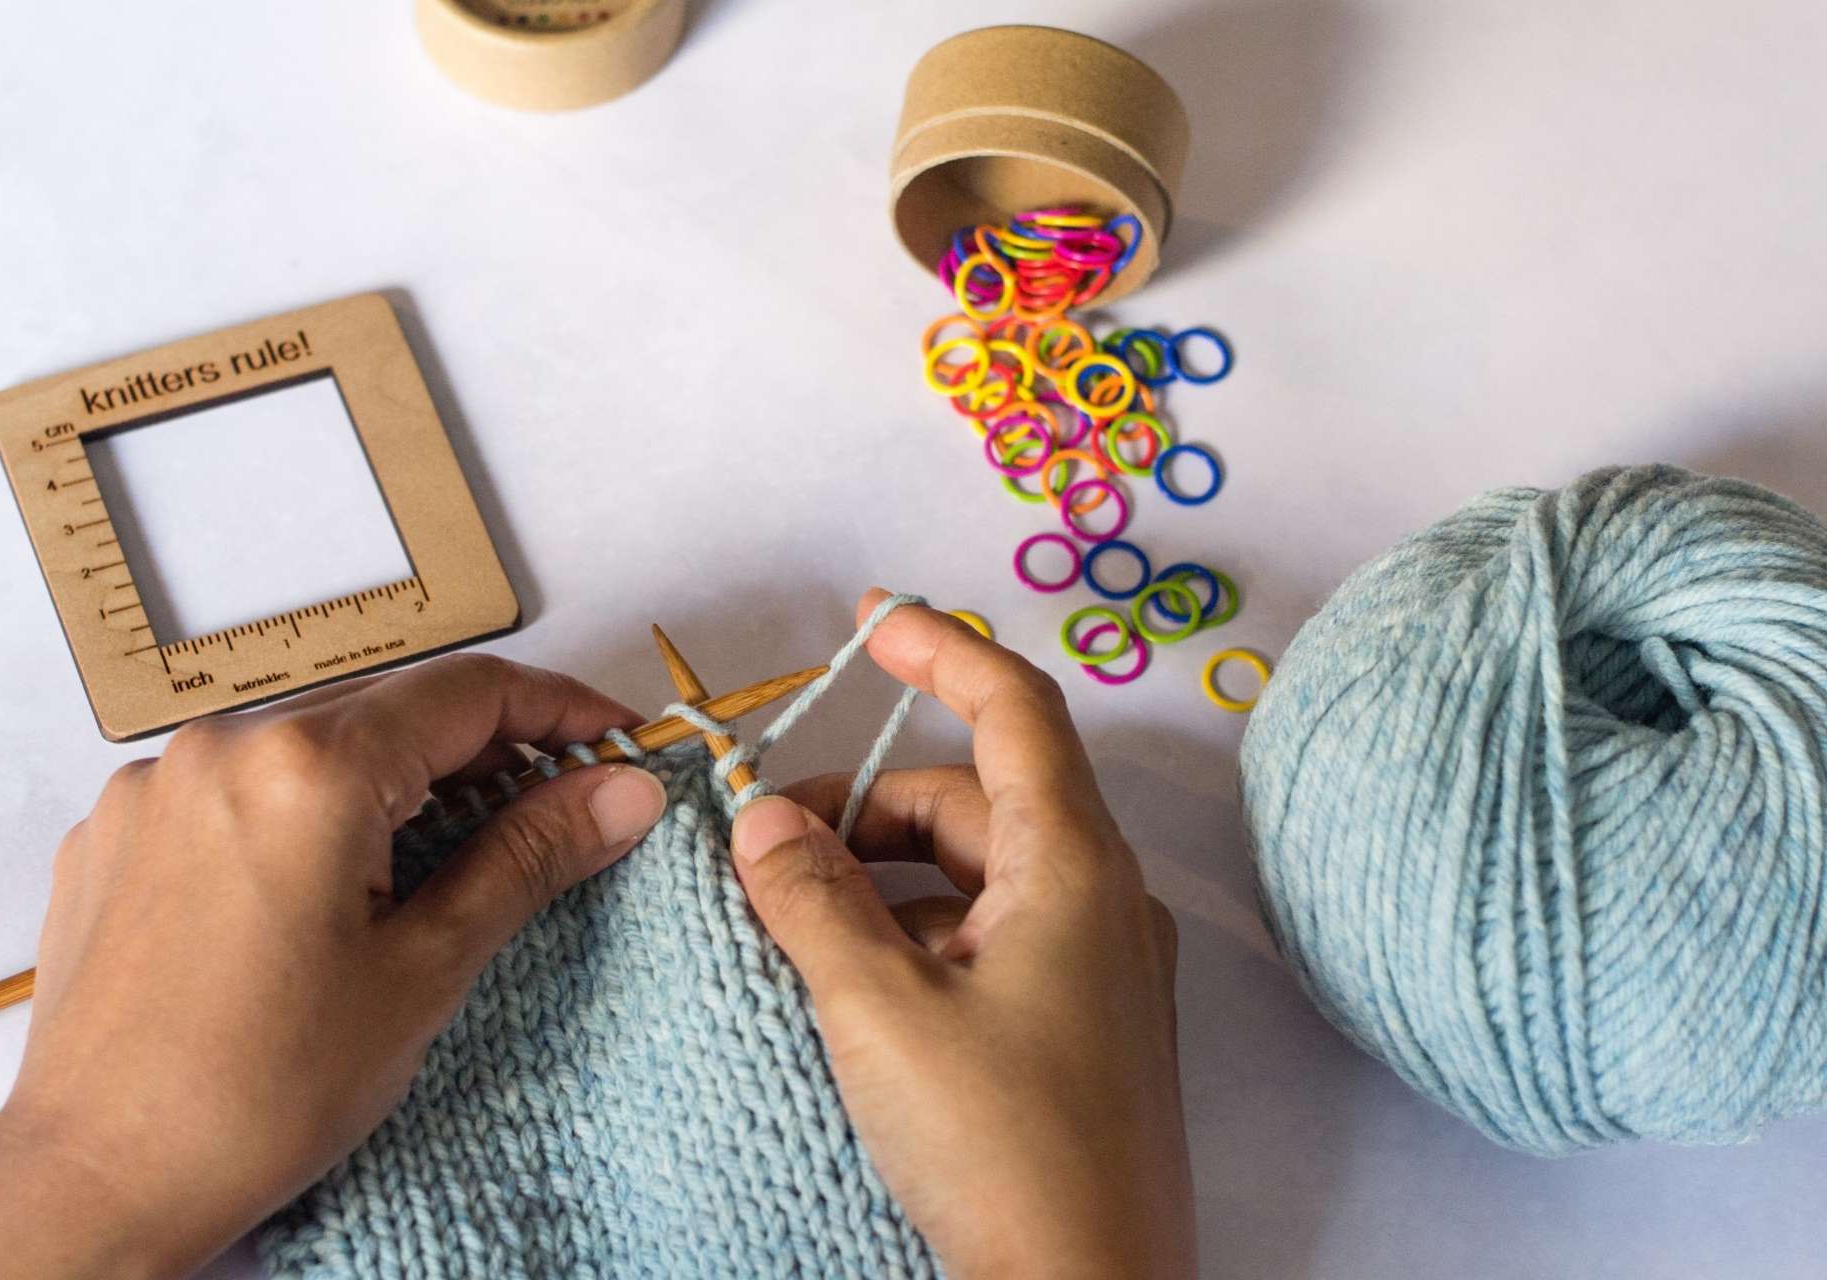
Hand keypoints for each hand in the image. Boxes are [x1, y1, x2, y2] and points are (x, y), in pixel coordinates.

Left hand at [0, 655, 667, 1279]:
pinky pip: (234, 788)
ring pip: (309, 749)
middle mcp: (220, 746)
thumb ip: (528, 857)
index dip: (561, 711)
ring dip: (385, 787)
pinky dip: (297, 817)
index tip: (615, 746)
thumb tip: (622, 792)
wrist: (97, 1177)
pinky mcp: (113, 828)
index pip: (469, 693)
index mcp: (308, 769)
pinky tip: (319, 896)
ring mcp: (153, 784)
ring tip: (429, 872)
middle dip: (478, 756)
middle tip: (546, 817)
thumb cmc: (261, 1091)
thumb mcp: (423, 970)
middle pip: (388, 713)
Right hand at [729, 592, 1195, 1279]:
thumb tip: (762, 817)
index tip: (869, 619)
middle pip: (976, 799)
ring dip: (885, 877)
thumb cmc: (1004, 1150)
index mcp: (1074, 869)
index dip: (940, 648)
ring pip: (978, 875)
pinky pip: (992, 939)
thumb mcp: (880, 1010)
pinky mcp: (1082, 1027)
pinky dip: (917, 934)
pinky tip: (853, 984)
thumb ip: (812, 898)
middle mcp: (1102, 901)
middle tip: (771, 844)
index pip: (1014, 708)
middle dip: (869, 804)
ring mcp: (1099, 968)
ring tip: (796, 922)